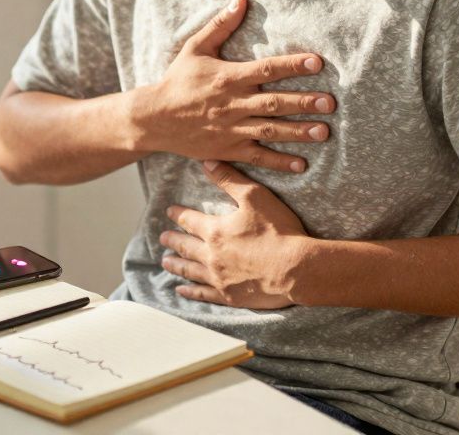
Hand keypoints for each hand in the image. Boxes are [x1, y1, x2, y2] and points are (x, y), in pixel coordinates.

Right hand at [132, 0, 334, 172]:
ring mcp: (231, 129)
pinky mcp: (228, 149)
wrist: (154, 118)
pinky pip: (257, 156)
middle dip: (304, 102)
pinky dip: (279, 162)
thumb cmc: (177, 80)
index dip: (293, 65)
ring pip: (271, 130)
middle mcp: (233, 104)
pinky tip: (301, 165)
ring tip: (324, 132)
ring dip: (298, 132)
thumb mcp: (195, 48)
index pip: (267, 69)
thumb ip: (221, 25)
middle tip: (330, 103)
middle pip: (274, 102)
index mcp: (228, 78)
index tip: (317, 62)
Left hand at [159, 160, 311, 308]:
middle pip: (186, 246)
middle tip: (162, 238)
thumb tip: (207, 163)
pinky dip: (190, 292)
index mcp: (215, 230)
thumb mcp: (255, 197)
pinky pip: (203, 294)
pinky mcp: (229, 296)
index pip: (190, 220)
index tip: (169, 212)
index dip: (179, 215)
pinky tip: (182, 291)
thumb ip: (229, 180)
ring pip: (190, 270)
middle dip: (173, 240)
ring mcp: (218, 278)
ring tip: (166, 263)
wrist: (295, 269)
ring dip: (176, 265)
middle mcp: (211, 255)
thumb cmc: (278, 231)